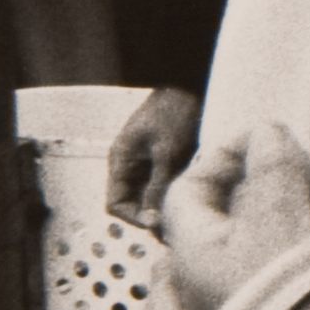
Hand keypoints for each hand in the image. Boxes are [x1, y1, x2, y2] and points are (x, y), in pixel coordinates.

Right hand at [104, 87, 202, 228]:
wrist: (193, 84)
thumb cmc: (176, 110)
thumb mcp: (167, 151)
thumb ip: (158, 187)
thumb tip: (151, 221)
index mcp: (121, 161)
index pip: (115, 204)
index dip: (134, 218)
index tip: (158, 225)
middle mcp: (131, 166)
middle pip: (134, 204)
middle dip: (153, 215)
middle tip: (178, 225)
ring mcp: (148, 164)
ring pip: (152, 198)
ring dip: (167, 205)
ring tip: (188, 211)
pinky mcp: (166, 161)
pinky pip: (167, 186)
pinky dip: (177, 193)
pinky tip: (193, 197)